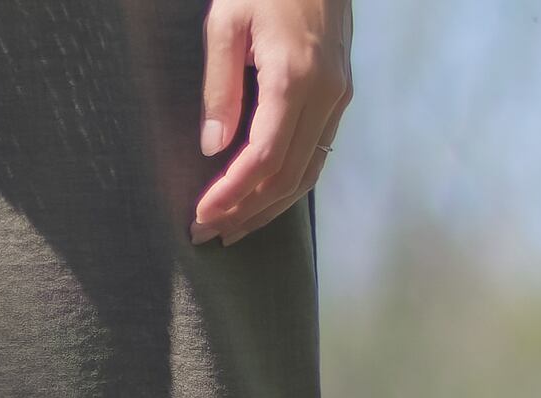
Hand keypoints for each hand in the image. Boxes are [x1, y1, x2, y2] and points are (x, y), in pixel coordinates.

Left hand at [190, 0, 351, 244]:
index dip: (231, 194)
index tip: (201, 215)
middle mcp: (326, 95)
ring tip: (230, 228)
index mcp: (295, 77)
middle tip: (206, 233)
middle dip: (244, 212)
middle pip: (286, 178)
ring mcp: (338, 97)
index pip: (263, 158)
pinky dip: (286, 186)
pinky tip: (259, 199)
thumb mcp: (227, 21)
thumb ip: (219, 86)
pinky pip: (315, 156)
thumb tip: (214, 147)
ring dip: (266, 209)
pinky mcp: (340, 96)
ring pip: (306, 175)